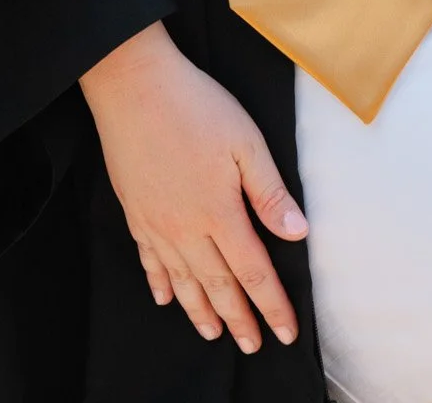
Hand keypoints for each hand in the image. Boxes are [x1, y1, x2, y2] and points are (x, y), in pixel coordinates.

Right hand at [79, 21, 307, 353]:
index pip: (253, 273)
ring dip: (200, 311)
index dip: (271, 306)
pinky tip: (164, 297)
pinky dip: (159, 282)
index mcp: (220, 214)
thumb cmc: (196, 106)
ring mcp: (156, 224)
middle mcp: (186, 229)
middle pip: (218, 286)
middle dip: (239, 319)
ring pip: (182, 281)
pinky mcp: (135, 212)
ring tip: (214, 333)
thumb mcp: (246, 142)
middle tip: (252, 345)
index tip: (285, 333)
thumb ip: (270, 193)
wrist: (134, 85)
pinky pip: (149, 260)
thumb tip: (298, 235)